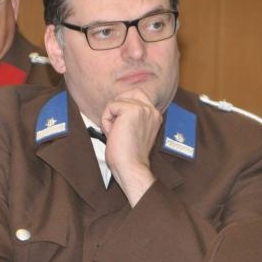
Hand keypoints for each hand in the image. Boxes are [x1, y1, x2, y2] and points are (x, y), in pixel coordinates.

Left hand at [100, 88, 160, 205]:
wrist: (131, 167)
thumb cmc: (129, 155)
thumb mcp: (134, 131)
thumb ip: (131, 117)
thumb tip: (116, 106)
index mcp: (155, 115)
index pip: (137, 95)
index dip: (123, 105)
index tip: (120, 124)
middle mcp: (151, 110)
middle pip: (126, 94)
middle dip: (116, 108)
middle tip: (116, 127)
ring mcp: (143, 109)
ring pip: (116, 101)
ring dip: (110, 117)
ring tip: (116, 133)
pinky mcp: (132, 110)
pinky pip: (110, 107)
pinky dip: (106, 121)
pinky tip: (113, 134)